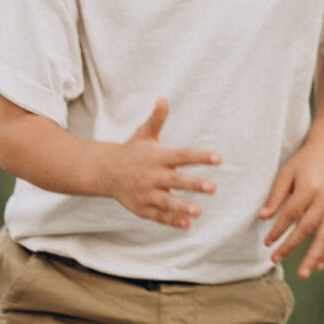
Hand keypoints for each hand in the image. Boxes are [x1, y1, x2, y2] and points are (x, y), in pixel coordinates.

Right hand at [108, 98, 219, 228]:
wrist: (105, 171)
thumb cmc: (132, 151)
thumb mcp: (144, 134)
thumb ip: (156, 119)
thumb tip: (162, 99)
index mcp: (157, 157)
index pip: (182, 156)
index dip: (200, 157)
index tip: (218, 158)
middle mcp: (152, 176)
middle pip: (176, 180)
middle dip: (193, 185)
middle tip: (212, 187)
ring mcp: (146, 193)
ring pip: (166, 202)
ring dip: (182, 206)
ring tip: (198, 211)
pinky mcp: (142, 208)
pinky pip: (158, 216)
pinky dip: (171, 221)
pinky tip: (187, 224)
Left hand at [259, 140, 323, 275]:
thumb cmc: (304, 162)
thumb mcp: (286, 173)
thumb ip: (275, 196)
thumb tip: (262, 218)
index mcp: (309, 188)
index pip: (291, 214)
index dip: (278, 230)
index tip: (266, 243)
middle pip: (307, 228)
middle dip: (291, 246)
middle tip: (275, 260)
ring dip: (314, 257)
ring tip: (304, 274)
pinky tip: (319, 265)